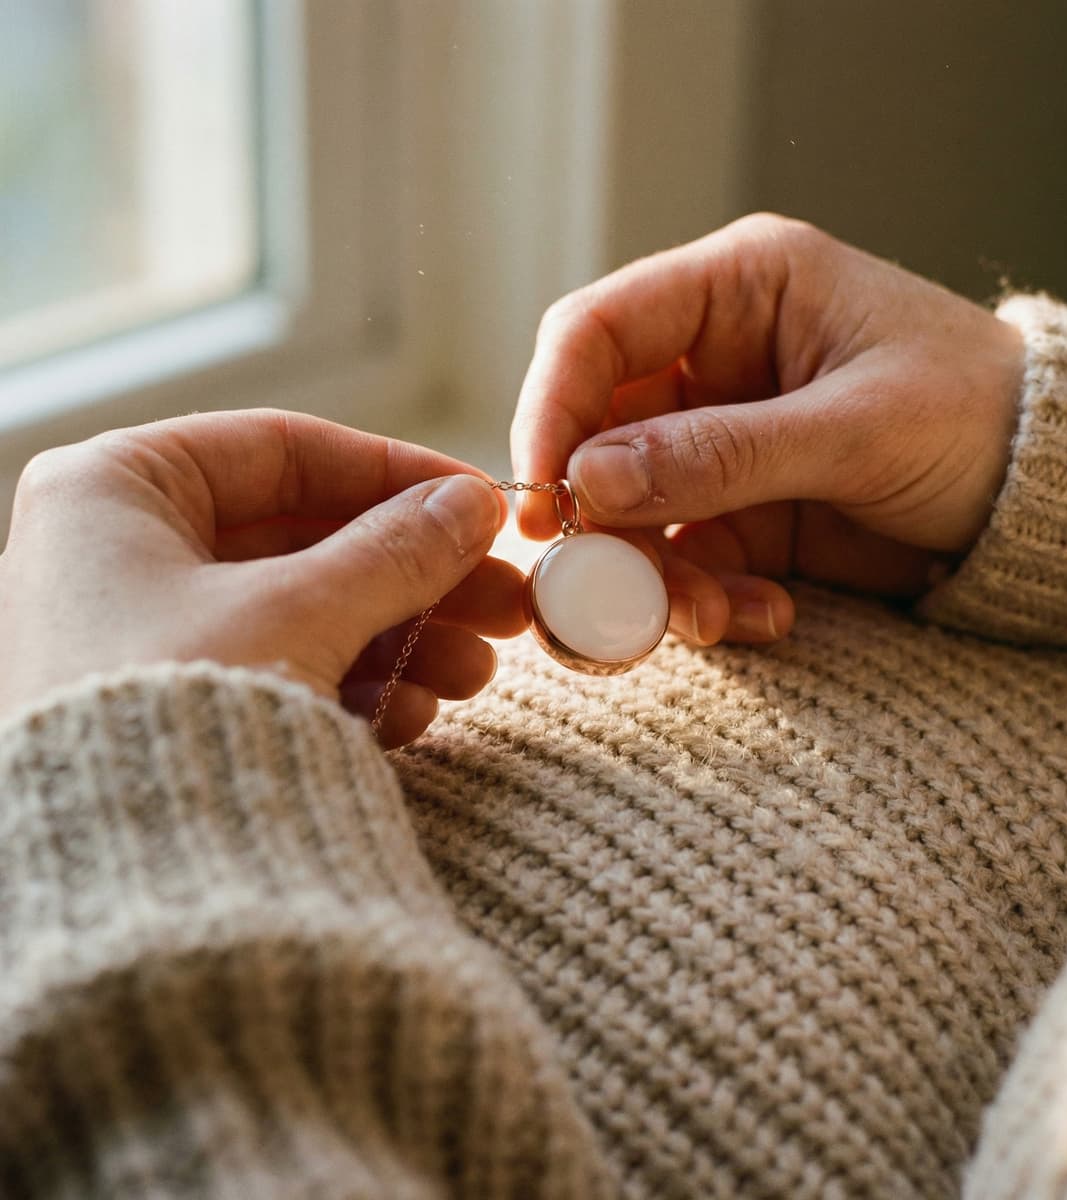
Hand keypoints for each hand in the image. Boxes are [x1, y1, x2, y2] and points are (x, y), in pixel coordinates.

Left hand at [0, 409, 524, 746]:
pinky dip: (351, 687)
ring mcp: (138, 637)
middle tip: (503, 600)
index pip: (282, 451)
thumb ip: (395, 551)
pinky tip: (413, 716)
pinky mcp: (168, 709)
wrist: (111, 887)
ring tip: (474, 673)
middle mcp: (115, 555)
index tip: (477, 502)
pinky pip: (278, 671)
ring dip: (399, 638)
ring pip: (301, 611)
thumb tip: (472, 507)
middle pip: (302, 538)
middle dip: (414, 575)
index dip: (395, 473)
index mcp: (114, 490)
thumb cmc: (170, 713)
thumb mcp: (302, 612)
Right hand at [511, 214, 1024, 644]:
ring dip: (651, 576)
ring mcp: (721, 445)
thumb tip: (586, 481)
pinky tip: (763, 618)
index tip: (541, 502)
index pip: (596, 333)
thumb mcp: (856, 428)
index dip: (550, 411)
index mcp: (739, 289)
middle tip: (601, 592)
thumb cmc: (978, 416)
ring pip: (631, 513)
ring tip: (705, 620)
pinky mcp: (741, 514)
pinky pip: (685, 561)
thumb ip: (721, 454)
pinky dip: (704, 601)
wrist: (1048, 496)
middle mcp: (712, 363)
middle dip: (597, 520)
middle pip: (596, 435)